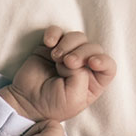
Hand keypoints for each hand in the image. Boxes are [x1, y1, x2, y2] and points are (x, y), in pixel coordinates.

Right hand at [0, 26, 115, 121]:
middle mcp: (84, 66)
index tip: (92, 62)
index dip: (103, 60)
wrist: (26, 101)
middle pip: (94, 48)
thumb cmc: (52, 104)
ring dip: (68, 44)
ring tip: (55, 57)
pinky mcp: (52, 46)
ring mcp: (68, 54)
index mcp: (94, 82)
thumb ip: (82, 78)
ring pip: (77, 37)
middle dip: (82, 52)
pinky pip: (58, 31)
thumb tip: (74, 59)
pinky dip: (54, 33)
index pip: (108, 66)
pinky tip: (48, 43)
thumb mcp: (74, 99)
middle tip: (67, 62)